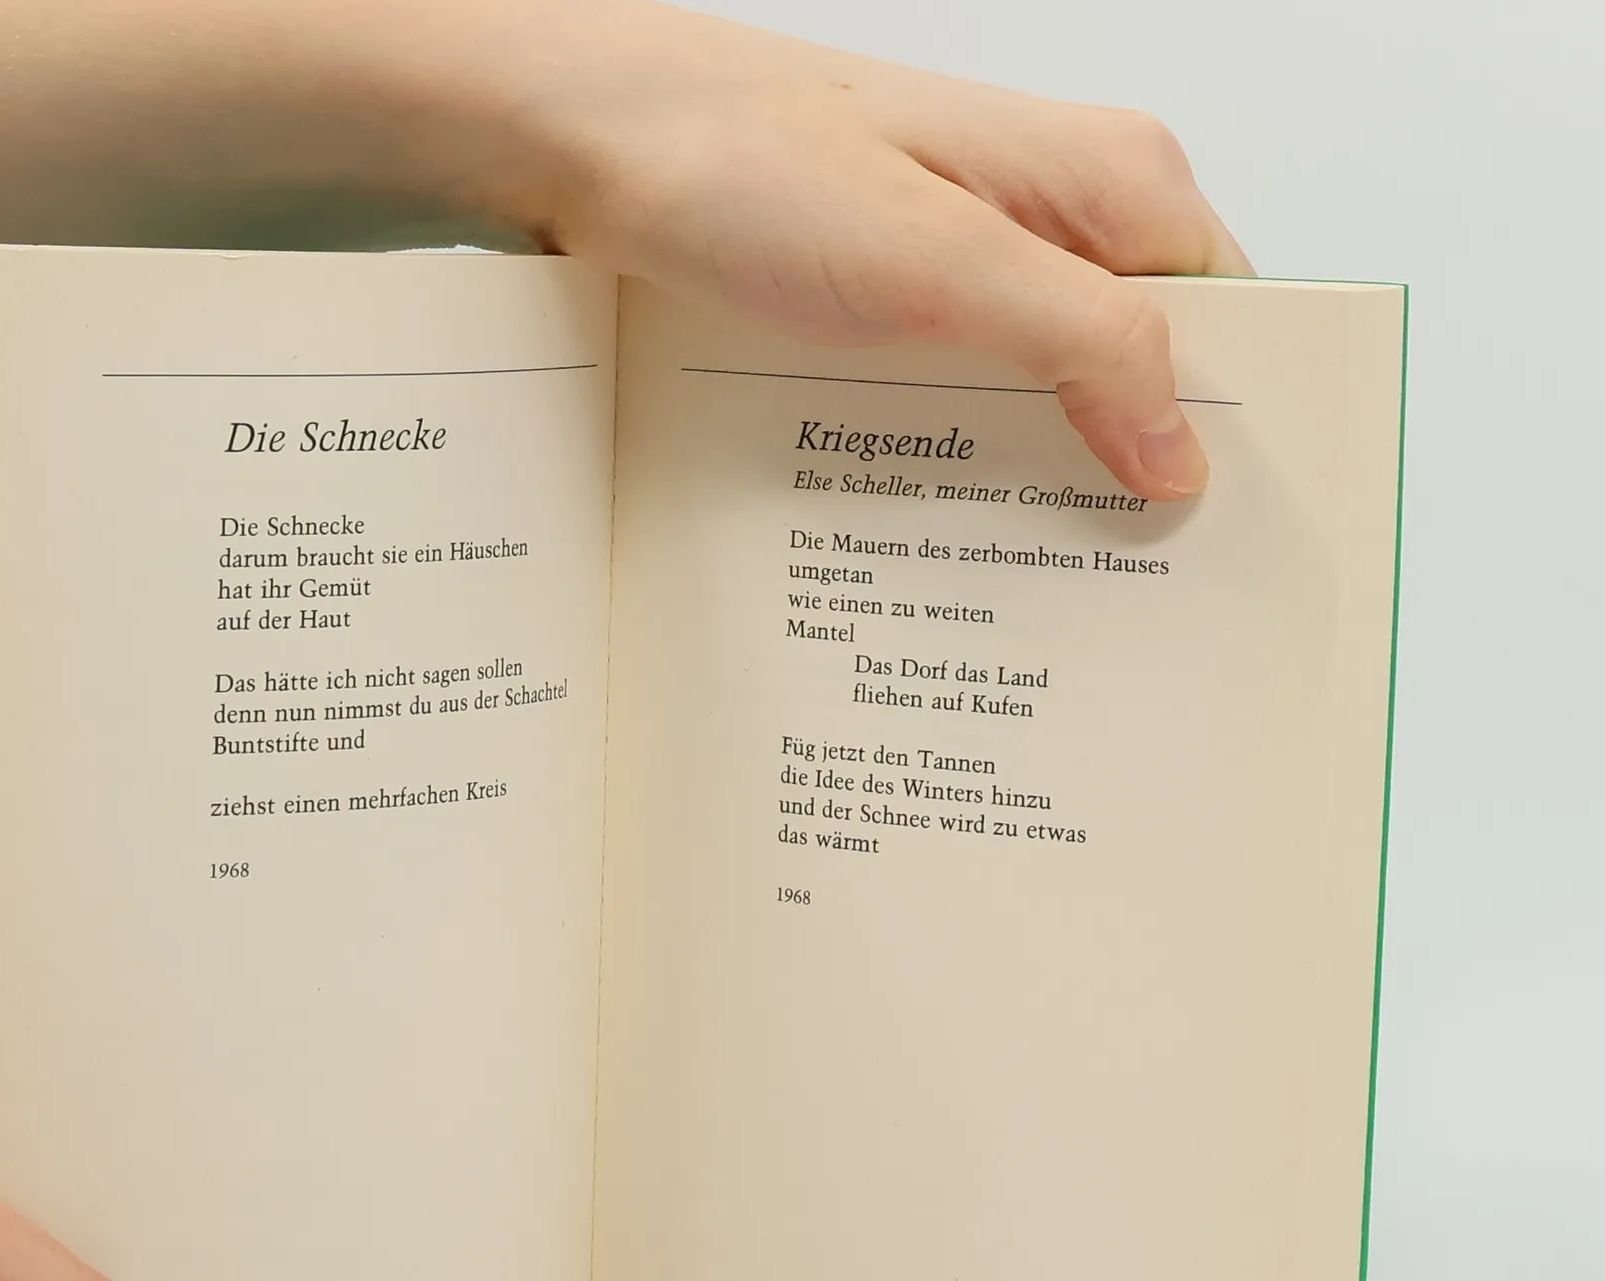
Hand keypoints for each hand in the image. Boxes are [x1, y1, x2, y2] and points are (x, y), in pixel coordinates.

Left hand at [0, 0, 1244, 501]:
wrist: (573, 142)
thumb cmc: (739, 172)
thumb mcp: (939, 268)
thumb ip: (1085, 350)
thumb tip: (1189, 457)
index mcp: (1101, 178)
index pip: (1230, 317)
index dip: (1234, 431)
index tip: (1215, 551)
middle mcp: (1042, 211)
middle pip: (1141, 365)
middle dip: (1133, 481)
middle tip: (1113, 611)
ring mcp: (957, 257)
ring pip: (1042, 391)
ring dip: (1036, 489)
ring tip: (1025, 603)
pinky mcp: (877, 300)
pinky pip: (954, 397)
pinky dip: (956, 469)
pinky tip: (929, 546)